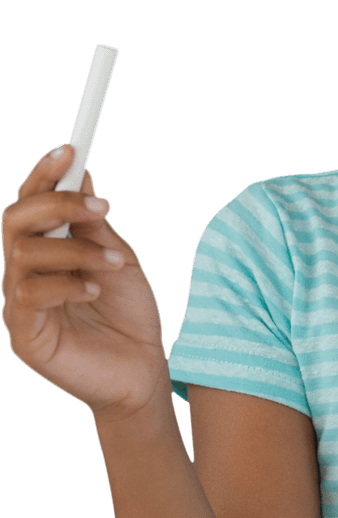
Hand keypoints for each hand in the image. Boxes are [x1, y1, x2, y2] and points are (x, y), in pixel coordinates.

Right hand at [2, 144, 169, 424]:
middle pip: (14, 221)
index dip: (43, 174)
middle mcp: (24, 274)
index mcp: (46, 250)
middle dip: (57, 204)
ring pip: (24, 255)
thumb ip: (95, 223)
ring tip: (114, 262)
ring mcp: (19, 306)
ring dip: (76, 249)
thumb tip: (80, 172)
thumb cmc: (129, 314)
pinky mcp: (25, 337)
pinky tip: (95, 290)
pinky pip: (29, 296)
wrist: (143, 369)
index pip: (29, 204)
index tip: (70, 148)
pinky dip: (67, 283)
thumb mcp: (119, 257)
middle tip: (102, 205)